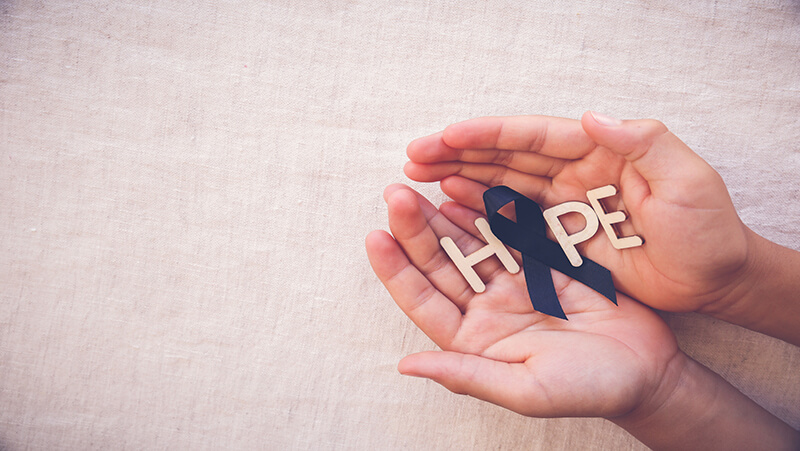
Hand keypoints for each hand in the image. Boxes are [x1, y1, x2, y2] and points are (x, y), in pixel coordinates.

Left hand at [365, 184, 680, 418]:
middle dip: (416, 230)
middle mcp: (485, 309)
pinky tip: (469, 189)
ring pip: (470, 242)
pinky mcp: (542, 263)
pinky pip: (509, 232)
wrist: (646, 371)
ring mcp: (512, 283)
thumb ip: (466, 374)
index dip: (396, 270)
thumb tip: (406, 366)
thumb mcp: (524, 389)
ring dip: (445, 215)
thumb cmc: (586, 389)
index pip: (423, 300)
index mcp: (472, 341)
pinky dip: (490, 211)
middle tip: (395, 193)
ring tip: (422, 184)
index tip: (375, 235)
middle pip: (441, 263)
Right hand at [404, 112, 754, 314]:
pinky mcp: (561, 234)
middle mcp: (575, 171)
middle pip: (507, 155)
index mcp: (601, 150)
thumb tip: (590, 116)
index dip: (488, 134)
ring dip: (462, 177)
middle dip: (460, 153)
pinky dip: (481, 209)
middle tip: (415, 157)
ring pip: (503, 182)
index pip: (535, 135)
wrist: (714, 278)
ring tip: (420, 177)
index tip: (446, 135)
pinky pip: (513, 217)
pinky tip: (453, 204)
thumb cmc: (708, 229)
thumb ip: (643, 142)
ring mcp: (565, 203)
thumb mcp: (687, 179)